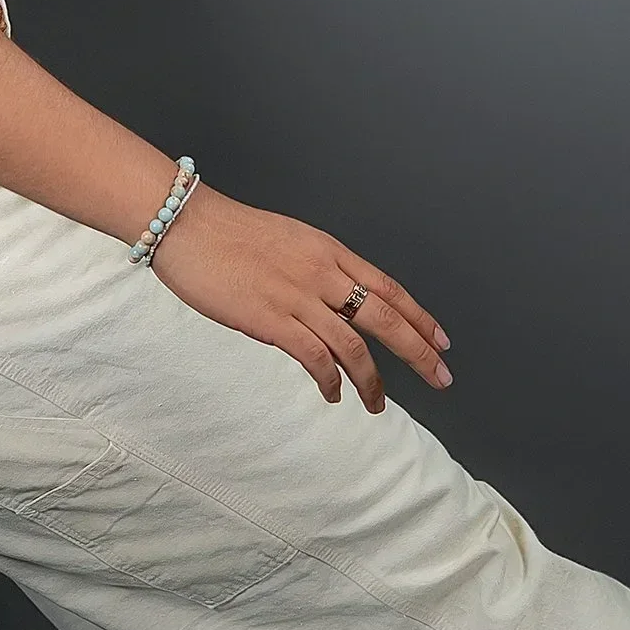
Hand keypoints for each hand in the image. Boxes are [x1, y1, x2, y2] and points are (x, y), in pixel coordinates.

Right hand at [149, 184, 451, 411]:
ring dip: (373, 382)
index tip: (441, 341)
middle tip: (441, 379)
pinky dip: (331, 382)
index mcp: (328, 250)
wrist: (188, 223)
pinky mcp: (272, 319)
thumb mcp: (287, 240)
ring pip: (355, 347)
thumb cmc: (229, 232)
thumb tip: (334, 300)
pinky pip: (316, 358)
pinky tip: (333, 395)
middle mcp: (322, 272)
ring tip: (378, 405)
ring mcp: (299, 296)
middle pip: (386, 318)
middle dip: (419, 352)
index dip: (419, 317)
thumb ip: (315, 268)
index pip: (388, 288)